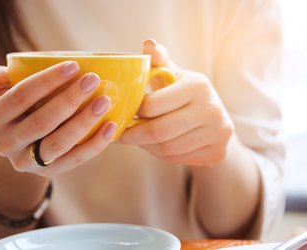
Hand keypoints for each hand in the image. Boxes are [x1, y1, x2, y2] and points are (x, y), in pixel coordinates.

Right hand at [0, 62, 116, 175]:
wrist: (18, 137)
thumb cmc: (12, 102)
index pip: (21, 96)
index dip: (47, 81)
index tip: (74, 66)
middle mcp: (6, 143)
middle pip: (42, 121)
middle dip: (70, 100)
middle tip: (93, 80)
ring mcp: (27, 161)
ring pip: (58, 143)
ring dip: (84, 122)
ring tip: (105, 101)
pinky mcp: (48, 172)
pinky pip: (73, 160)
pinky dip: (94, 145)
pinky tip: (110, 127)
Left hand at [118, 39, 233, 166]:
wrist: (216, 118)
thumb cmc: (186, 93)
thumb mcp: (174, 74)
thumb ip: (159, 61)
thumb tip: (148, 43)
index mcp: (198, 85)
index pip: (152, 105)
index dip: (132, 113)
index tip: (121, 115)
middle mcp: (212, 109)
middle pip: (159, 131)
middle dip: (134, 136)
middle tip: (120, 135)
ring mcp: (218, 133)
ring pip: (167, 149)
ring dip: (145, 147)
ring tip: (137, 140)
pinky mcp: (218, 152)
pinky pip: (178, 159)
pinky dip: (160, 155)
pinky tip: (155, 147)